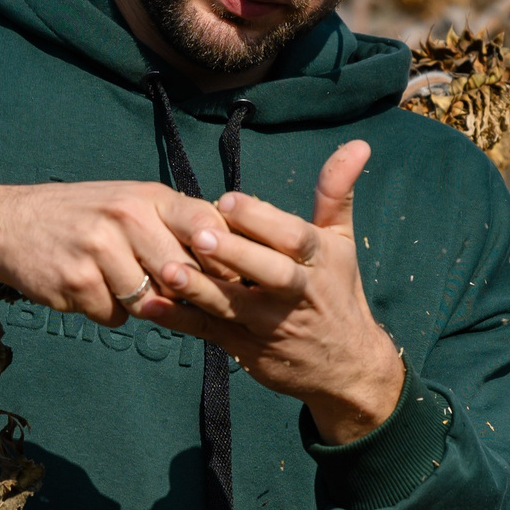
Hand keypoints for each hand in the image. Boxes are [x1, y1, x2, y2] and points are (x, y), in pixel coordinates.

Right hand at [0, 181, 227, 325]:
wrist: (7, 224)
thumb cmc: (81, 216)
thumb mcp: (129, 203)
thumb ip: (174, 225)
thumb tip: (233, 263)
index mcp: (148, 197)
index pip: (209, 229)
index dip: (223, 261)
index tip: (222, 278)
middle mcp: (127, 217)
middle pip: (182, 276)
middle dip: (177, 292)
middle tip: (162, 289)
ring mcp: (101, 248)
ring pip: (149, 303)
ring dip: (137, 305)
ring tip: (114, 281)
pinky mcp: (77, 281)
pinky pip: (113, 316)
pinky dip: (105, 311)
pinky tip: (86, 288)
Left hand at [138, 140, 403, 443]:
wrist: (346, 366)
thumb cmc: (337, 291)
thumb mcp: (341, 241)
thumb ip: (336, 192)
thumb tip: (358, 143)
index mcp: (318, 261)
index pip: (294, 238)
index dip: (261, 220)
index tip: (227, 200)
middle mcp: (297, 293)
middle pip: (269, 272)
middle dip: (236, 254)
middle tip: (200, 235)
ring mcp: (269, 323)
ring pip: (234, 304)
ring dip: (201, 289)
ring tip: (169, 269)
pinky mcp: (245, 347)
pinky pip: (210, 332)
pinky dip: (181, 320)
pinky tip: (151, 305)